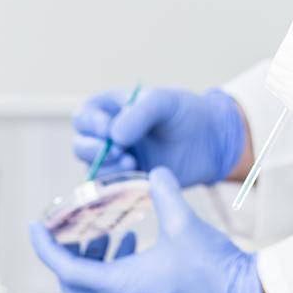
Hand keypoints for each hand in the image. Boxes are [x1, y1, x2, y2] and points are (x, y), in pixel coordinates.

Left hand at [30, 167, 267, 292]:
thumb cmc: (212, 265)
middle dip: (65, 261)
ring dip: (90, 262)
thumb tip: (154, 171)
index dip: (47, 249)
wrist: (240, 292)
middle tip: (68, 234)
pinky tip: (132, 239)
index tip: (36, 228)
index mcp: (124, 284)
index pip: (69, 271)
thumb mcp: (184, 222)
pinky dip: (112, 263)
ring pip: (95, 290)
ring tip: (104, 233)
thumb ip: (165, 192)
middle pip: (74, 290)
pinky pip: (117, 286)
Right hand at [73, 87, 246, 186]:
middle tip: (119, 151)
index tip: (109, 128)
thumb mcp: (165, 102)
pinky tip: (138, 179)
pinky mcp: (130, 182)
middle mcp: (109, 136)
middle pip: (81, 145)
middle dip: (93, 150)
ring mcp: (118, 161)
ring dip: (107, 169)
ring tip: (133, 163)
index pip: (85, 115)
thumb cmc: (185, 113)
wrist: (210, 140)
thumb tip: (114, 137)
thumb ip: (140, 112)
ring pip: (94, 170)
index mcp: (112, 109)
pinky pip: (112, 190)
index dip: (91, 123)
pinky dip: (118, 187)